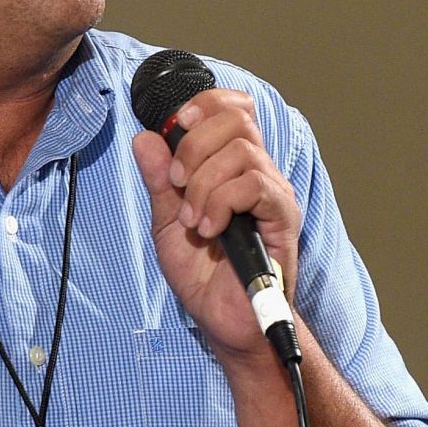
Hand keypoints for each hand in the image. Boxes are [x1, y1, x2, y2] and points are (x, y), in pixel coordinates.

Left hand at [132, 88, 300, 357]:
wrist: (227, 322)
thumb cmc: (204, 276)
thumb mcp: (167, 223)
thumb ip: (159, 181)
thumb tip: (144, 138)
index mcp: (232, 166)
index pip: (231, 107)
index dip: (204, 104)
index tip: (176, 125)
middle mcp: (258, 172)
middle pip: (235, 118)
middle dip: (194, 145)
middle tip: (178, 184)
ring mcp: (273, 192)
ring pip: (241, 150)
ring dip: (203, 183)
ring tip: (193, 220)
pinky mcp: (283, 217)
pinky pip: (254, 185)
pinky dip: (221, 202)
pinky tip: (210, 229)